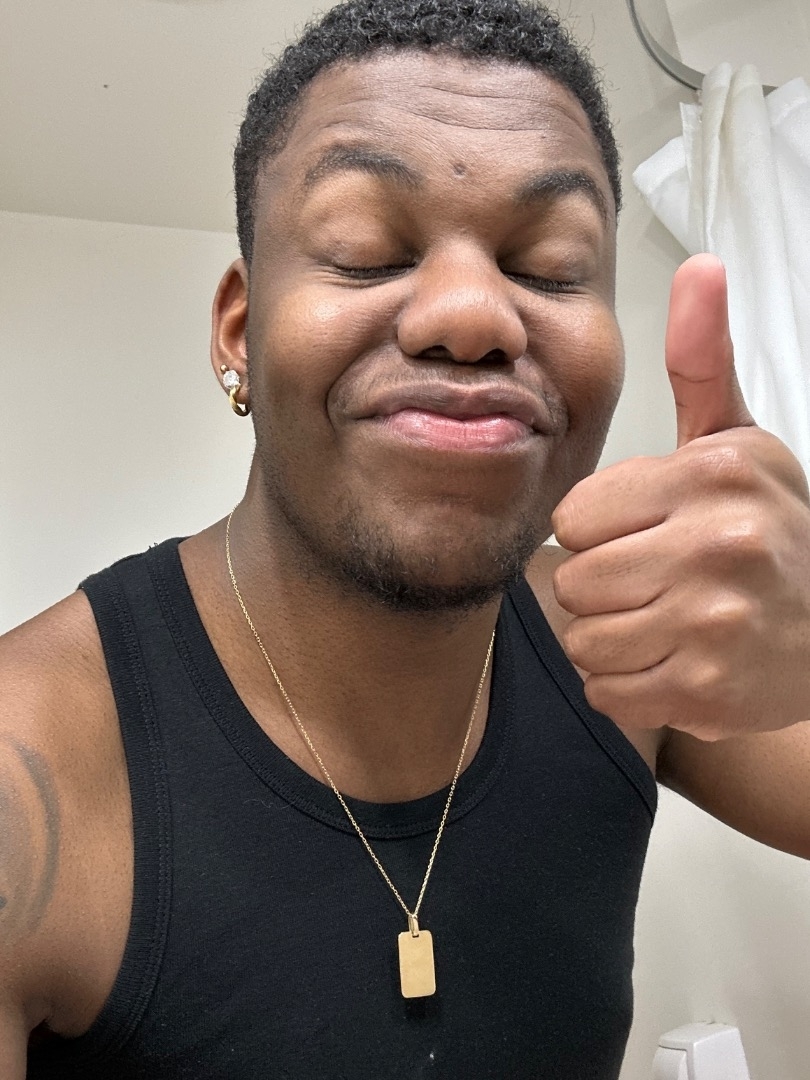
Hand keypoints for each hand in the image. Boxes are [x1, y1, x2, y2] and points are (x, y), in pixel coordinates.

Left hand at [551, 253, 809, 740]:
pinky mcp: (709, 690)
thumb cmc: (770, 529)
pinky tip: (670, 660)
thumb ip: (702, 362)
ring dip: (610, 637)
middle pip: (574, 580)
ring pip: (585, 639)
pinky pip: (609, 691)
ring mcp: (714, 624)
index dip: (599, 530)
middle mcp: (717, 547)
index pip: (575, 518)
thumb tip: (700, 267)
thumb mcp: (739, 439)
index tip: (643, 532)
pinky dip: (627, 684)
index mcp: (712, 476)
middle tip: (653, 581)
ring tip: (661, 619)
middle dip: (603, 585)